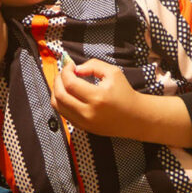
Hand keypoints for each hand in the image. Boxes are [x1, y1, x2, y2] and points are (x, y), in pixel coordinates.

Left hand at [52, 56, 191, 144]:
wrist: (134, 117)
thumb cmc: (124, 93)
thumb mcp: (113, 73)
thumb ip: (93, 65)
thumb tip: (75, 69)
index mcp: (97, 97)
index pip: (70, 83)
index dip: (65, 71)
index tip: (69, 64)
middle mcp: (88, 112)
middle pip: (60, 95)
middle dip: (57, 80)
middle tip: (63, 72)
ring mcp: (84, 122)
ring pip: (58, 106)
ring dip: (56, 91)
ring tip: (63, 81)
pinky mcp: (83, 128)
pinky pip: (64, 114)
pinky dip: (61, 102)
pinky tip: (68, 93)